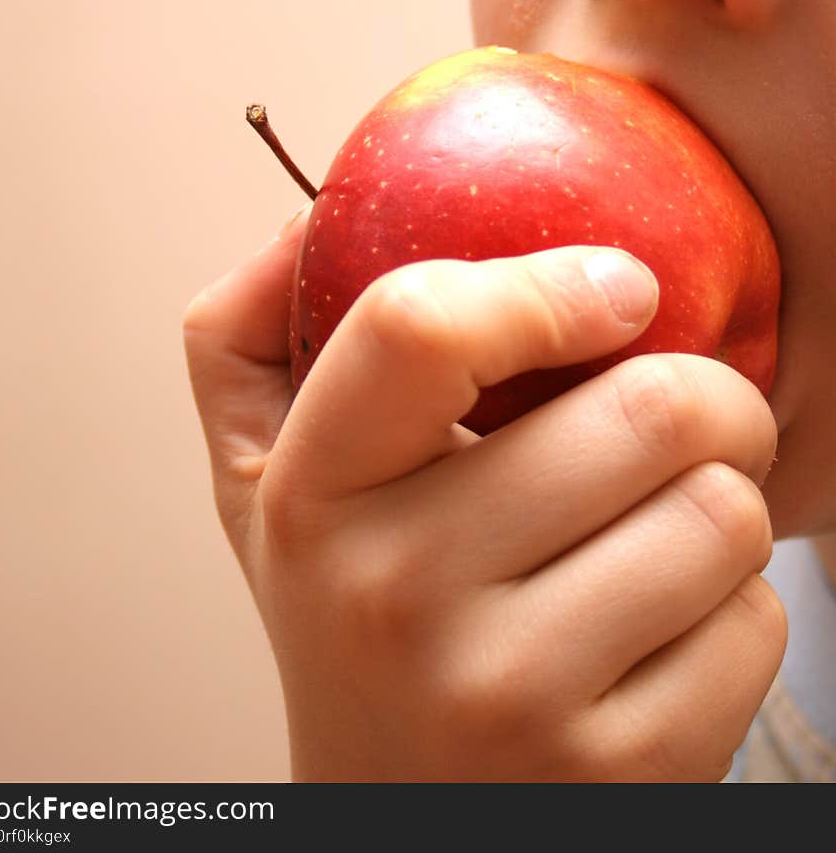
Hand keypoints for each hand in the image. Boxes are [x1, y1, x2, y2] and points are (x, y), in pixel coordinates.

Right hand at [184, 208, 785, 781]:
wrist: (393, 810)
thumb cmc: (344, 611)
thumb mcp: (263, 479)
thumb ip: (248, 333)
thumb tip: (306, 211)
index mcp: (313, 497)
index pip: (421, 328)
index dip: (548, 283)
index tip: (622, 287)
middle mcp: (395, 596)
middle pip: (648, 410)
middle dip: (706, 393)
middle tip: (682, 415)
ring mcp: (508, 694)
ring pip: (724, 512)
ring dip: (720, 498)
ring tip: (655, 526)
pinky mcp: (621, 773)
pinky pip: (755, 621)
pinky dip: (731, 606)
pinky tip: (659, 627)